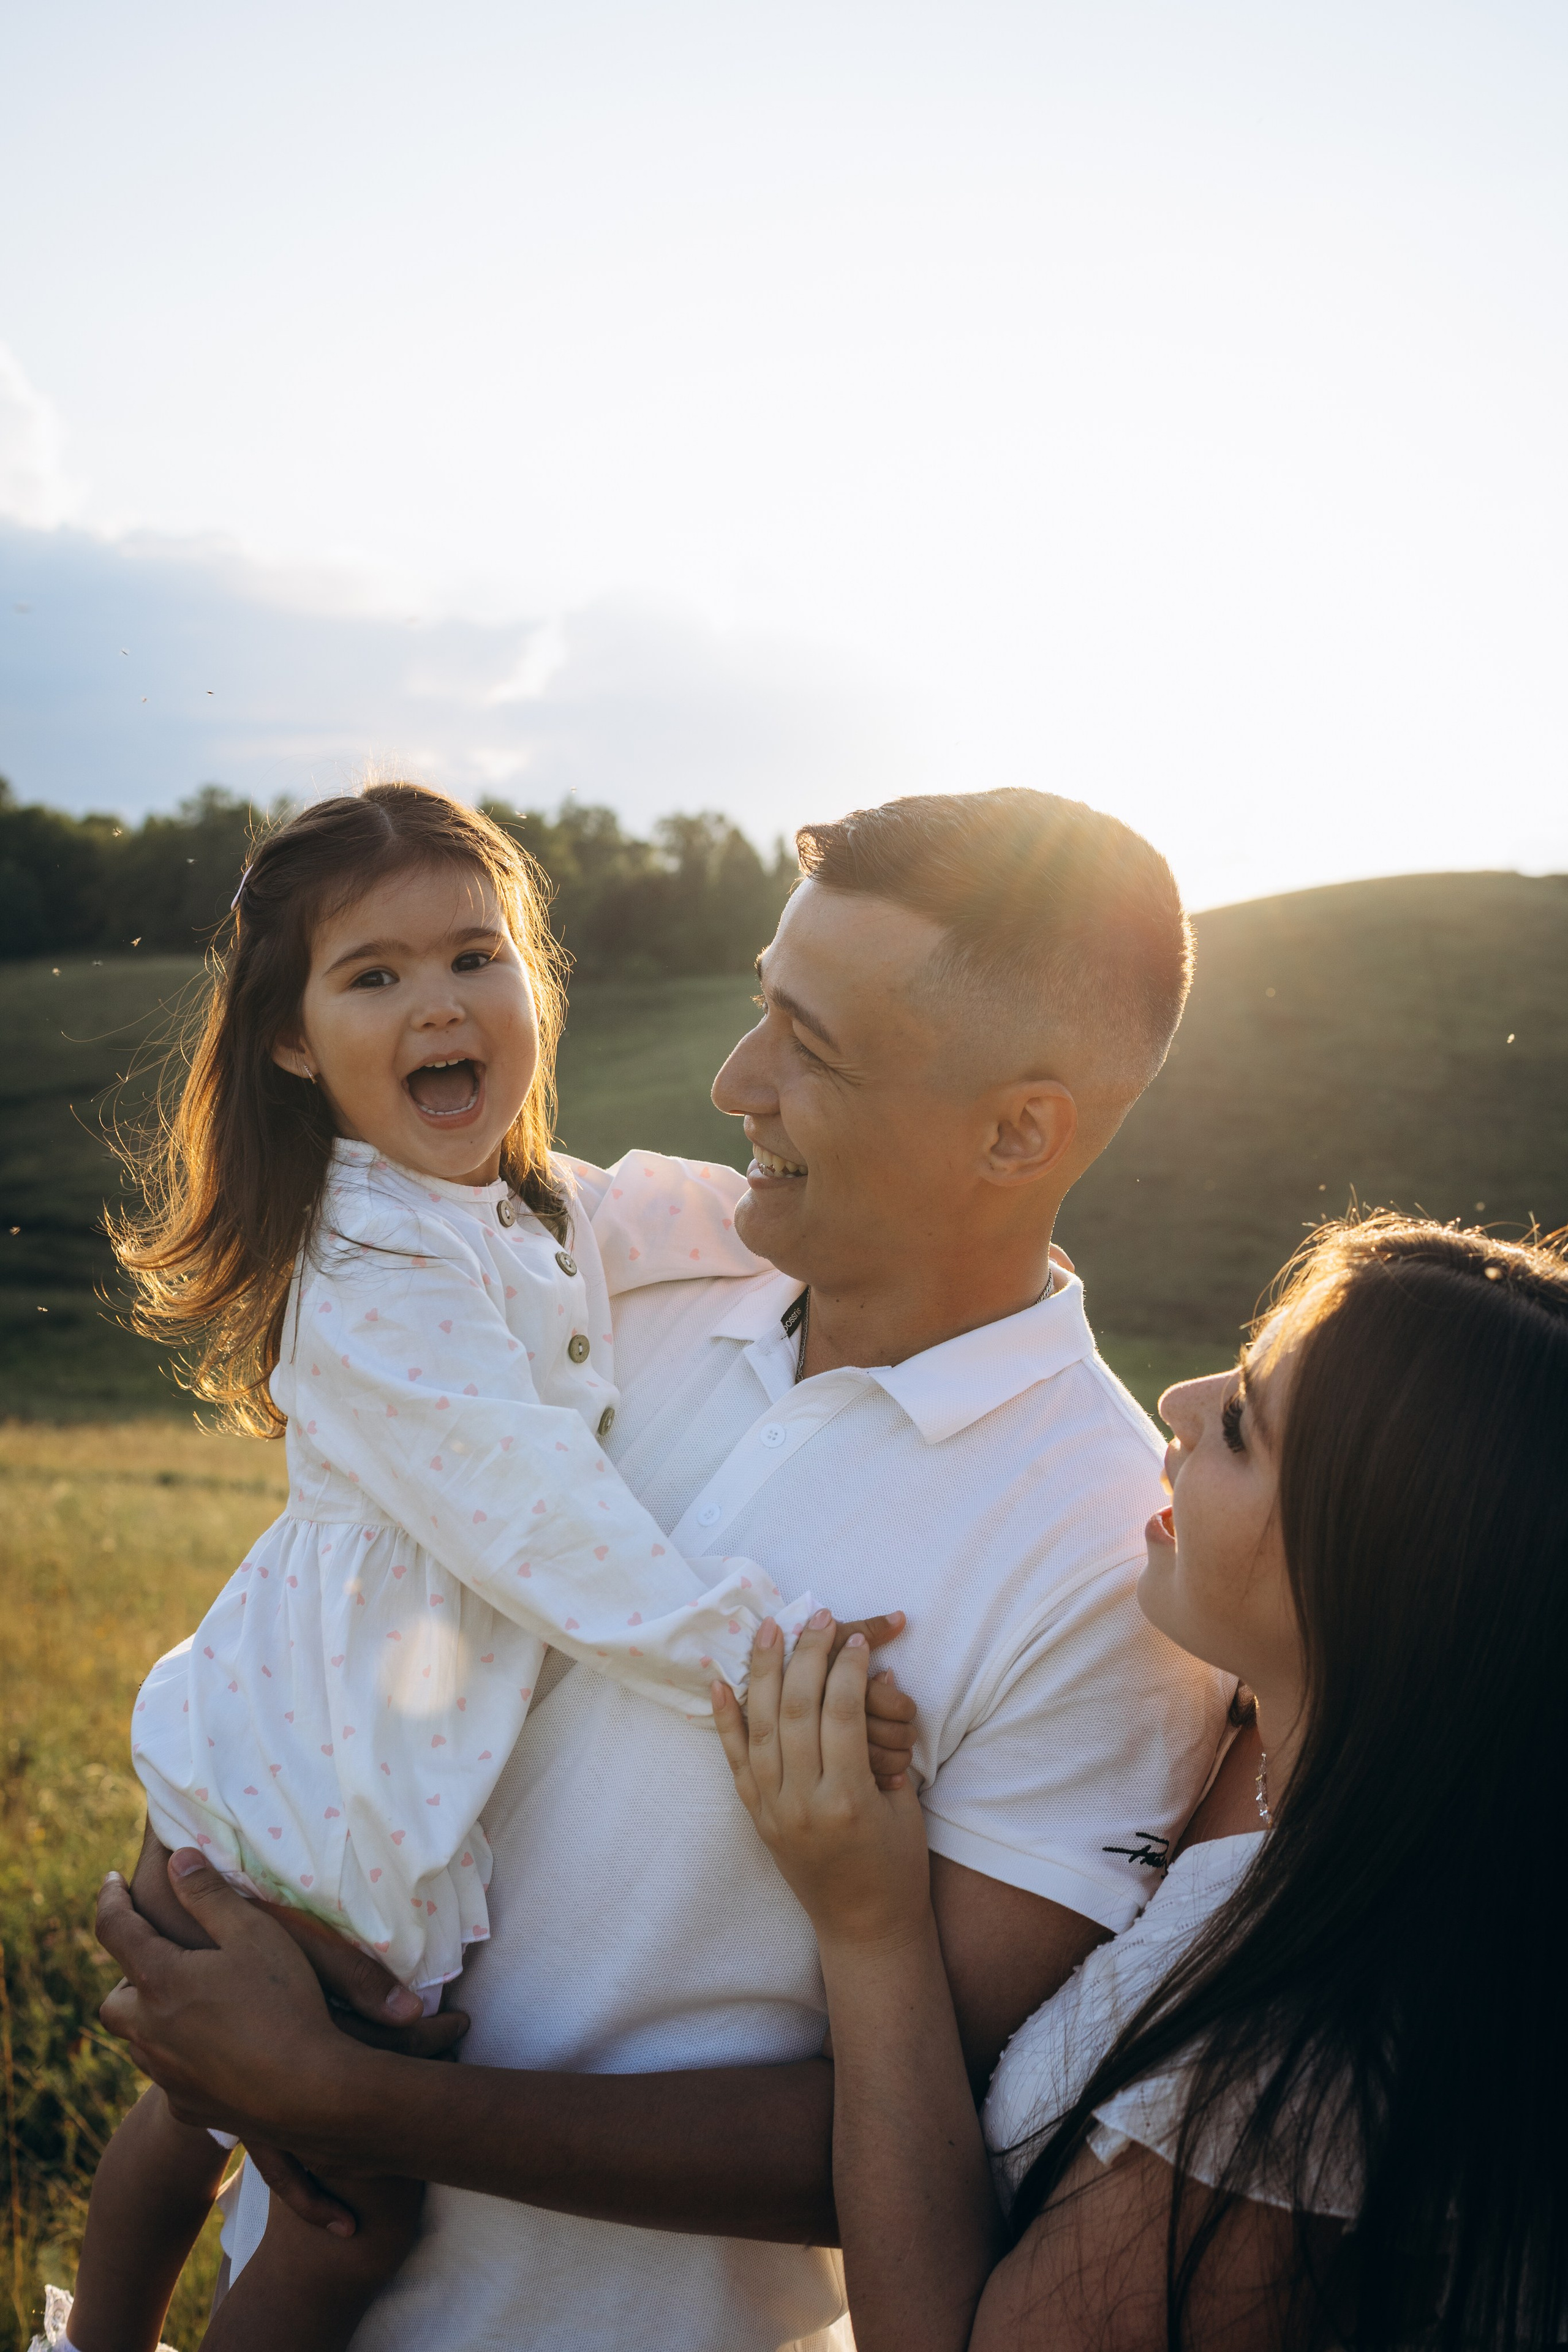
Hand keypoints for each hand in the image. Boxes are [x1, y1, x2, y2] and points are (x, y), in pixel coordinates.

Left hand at [96, 1853, 461, 2173]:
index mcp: (159, 1981)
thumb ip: (210, 1894)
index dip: (110, 1899)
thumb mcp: (253, 1932)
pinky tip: (215, 2049)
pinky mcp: (186, 2106)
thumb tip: (176, 1860)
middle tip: (159, 1961)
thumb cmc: (283, 2001)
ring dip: (151, 2019)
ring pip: (138, 2042)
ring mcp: (165, 2074)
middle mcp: (149, 2031)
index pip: (115, 1930)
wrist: (309, 2090)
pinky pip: (168, 2076)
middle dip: (128, 1978)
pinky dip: (180, 2057)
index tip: (110, 1881)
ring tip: (189, 2004)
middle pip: (112, 2001)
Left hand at [713, 1616, 932, 1951]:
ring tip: (768, 1629)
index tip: (858, 1637)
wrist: (864, 1927)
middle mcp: (801, 1803)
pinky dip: (725, 1719)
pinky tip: (720, 1682)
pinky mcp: (755, 1817)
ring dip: (762, 1672)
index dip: (849, 1668)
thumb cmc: (897, 1866)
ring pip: (760, 1726)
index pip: (842, 1713)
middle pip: (797, 1709)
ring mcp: (772, 1810)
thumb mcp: (906, 1806)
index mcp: (848, 1800)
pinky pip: (735, 1760)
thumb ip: (889, 1746)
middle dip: (807, 1655)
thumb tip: (880, 1678)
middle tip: (818, 1616)